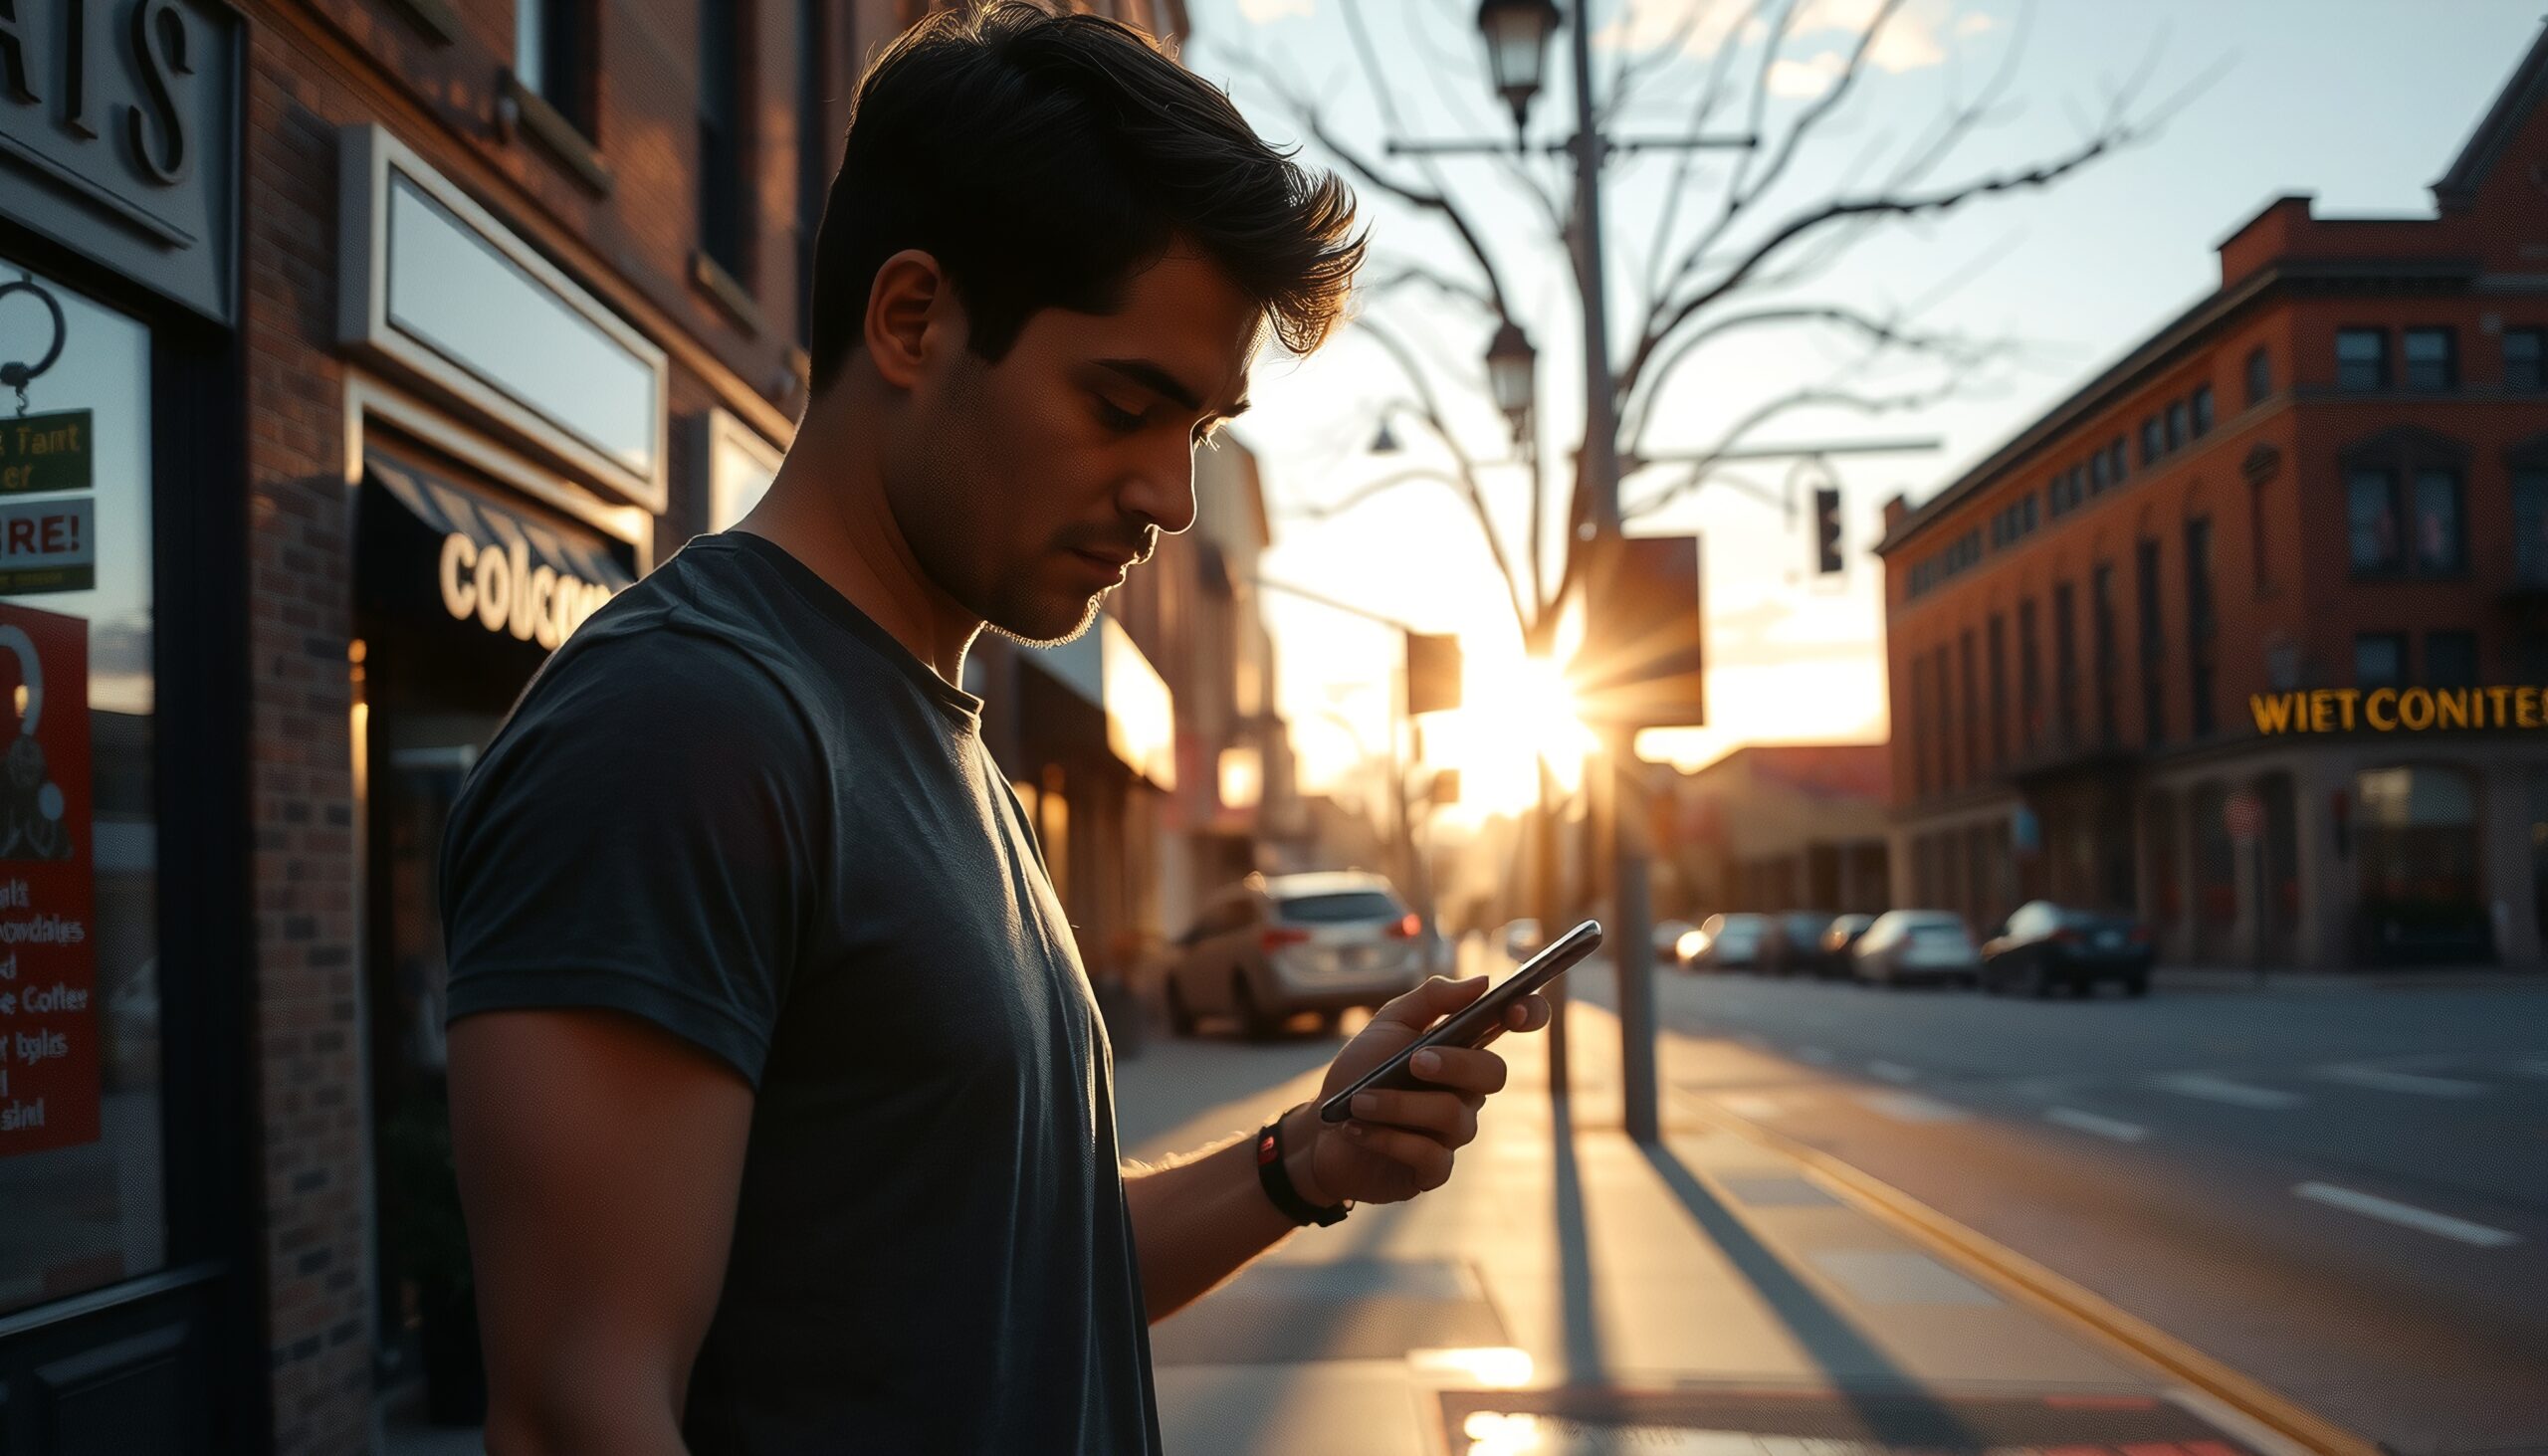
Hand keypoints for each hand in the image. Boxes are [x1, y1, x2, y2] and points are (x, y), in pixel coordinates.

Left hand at [1286, 974, 1552, 1207]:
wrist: (1321, 1130)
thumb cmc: (1359, 1073)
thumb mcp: (1387, 1025)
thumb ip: (1431, 1000)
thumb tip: (1483, 982)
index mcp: (1463, 1047)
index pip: (1516, 1025)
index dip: (1528, 1014)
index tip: (1511, 1010)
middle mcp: (1468, 1090)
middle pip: (1493, 1074)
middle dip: (1454, 1065)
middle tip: (1414, 1061)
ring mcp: (1453, 1133)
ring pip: (1453, 1117)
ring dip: (1400, 1106)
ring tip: (1360, 1101)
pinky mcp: (1433, 1169)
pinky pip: (1430, 1156)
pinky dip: (1389, 1140)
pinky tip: (1358, 1130)